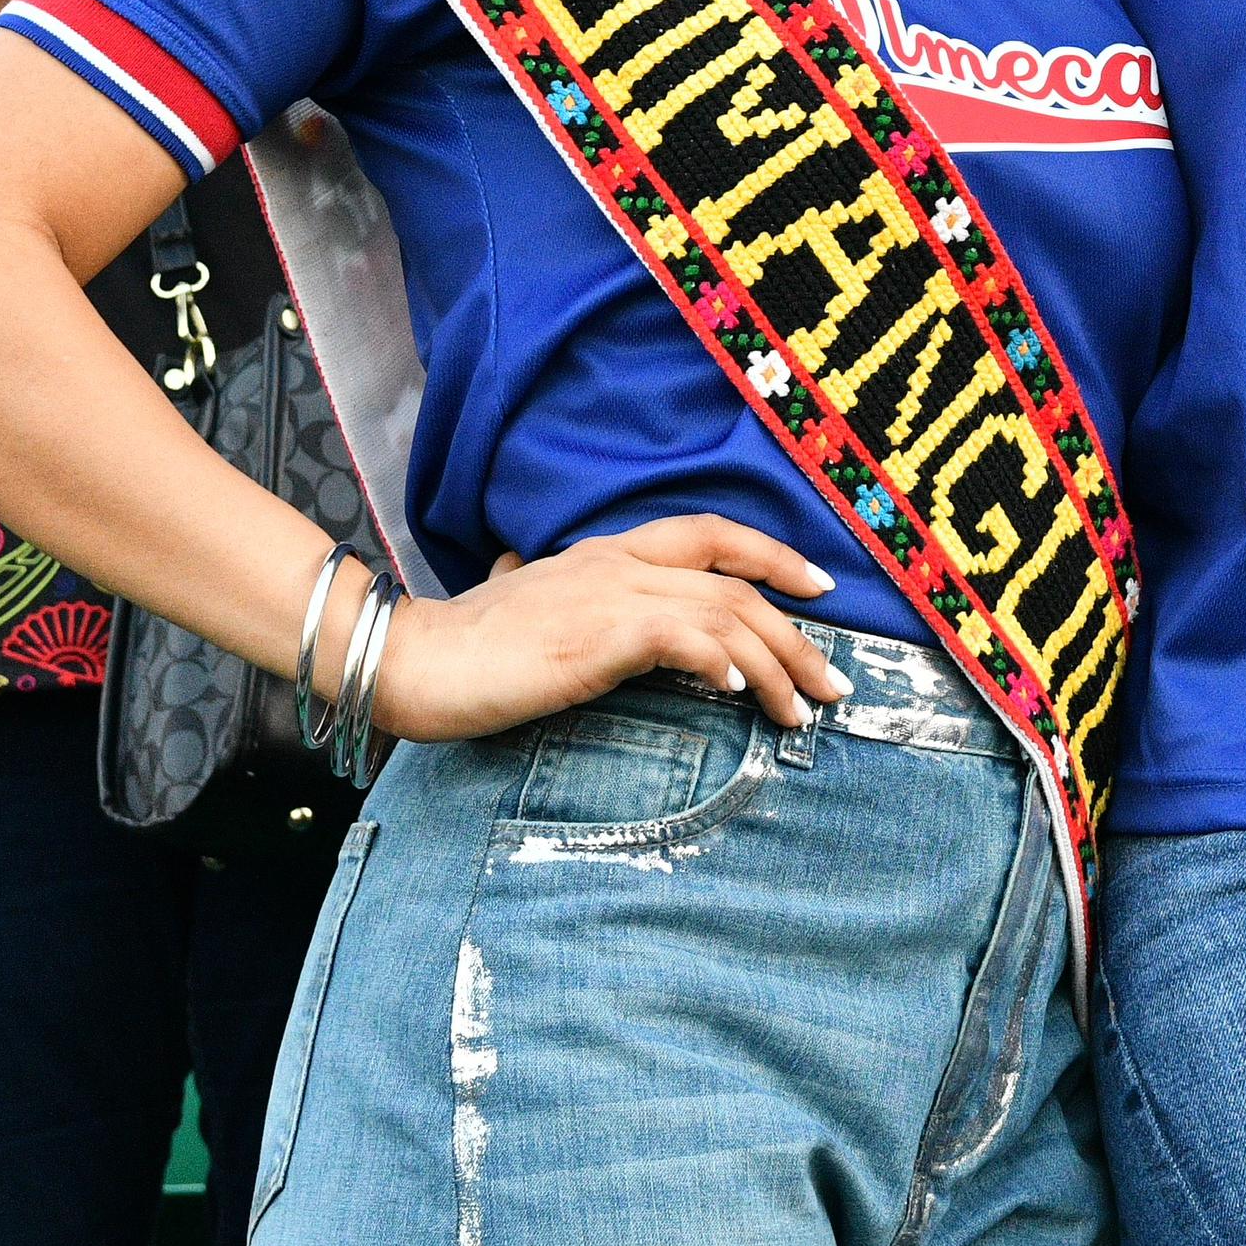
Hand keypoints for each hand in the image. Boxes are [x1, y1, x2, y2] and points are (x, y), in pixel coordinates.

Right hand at [367, 517, 859, 741]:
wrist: (411, 659)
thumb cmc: (464, 641)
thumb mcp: (517, 598)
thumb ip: (539, 584)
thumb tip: (520, 570)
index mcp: (608, 551)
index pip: (711, 534)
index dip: (773, 555)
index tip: (820, 587)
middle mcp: (619, 562)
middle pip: (737, 586)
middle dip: (797, 636)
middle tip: (833, 684)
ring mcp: (611, 594)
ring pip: (724, 615)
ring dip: (775, 665)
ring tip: (801, 711)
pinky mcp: (598, 636)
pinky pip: (682, 639)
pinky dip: (721, 662)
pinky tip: (739, 691)